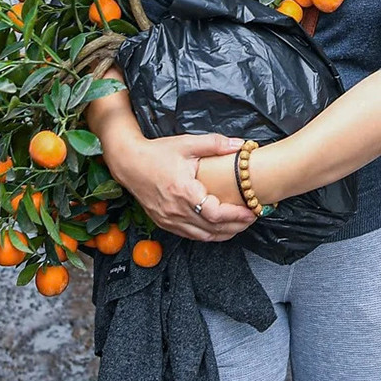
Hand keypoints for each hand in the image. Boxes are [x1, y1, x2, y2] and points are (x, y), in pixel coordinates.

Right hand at [103, 131, 257, 240]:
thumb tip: (240, 145)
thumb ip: (215, 144)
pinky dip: (208, 234)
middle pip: (212, 228)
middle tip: (252, 218)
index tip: (251, 211)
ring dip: (224, 233)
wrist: (129, 163)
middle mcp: (176, 210)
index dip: (236, 216)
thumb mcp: (187, 143)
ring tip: (240, 225)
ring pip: (202, 236)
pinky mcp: (165, 223)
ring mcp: (169, 219)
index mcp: (183, 191)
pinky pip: (191, 235)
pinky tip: (219, 228)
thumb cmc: (157, 153)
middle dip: (236, 226)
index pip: (215, 213)